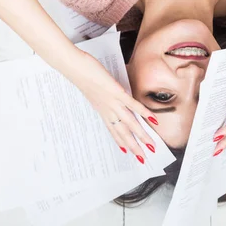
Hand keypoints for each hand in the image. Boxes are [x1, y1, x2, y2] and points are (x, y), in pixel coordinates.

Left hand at [67, 49, 157, 163]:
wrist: (74, 67)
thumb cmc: (82, 74)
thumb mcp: (92, 89)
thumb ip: (101, 96)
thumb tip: (111, 95)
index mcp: (101, 110)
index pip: (113, 130)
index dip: (121, 141)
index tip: (127, 152)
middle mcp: (107, 109)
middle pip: (123, 132)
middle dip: (134, 146)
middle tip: (144, 158)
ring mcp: (112, 101)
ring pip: (129, 122)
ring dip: (141, 135)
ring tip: (151, 144)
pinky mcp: (116, 91)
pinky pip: (131, 104)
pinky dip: (142, 112)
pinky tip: (151, 119)